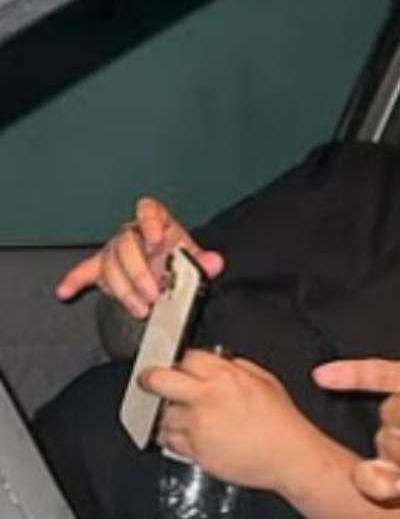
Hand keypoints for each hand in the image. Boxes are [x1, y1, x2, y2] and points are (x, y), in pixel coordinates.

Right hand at [56, 196, 223, 317]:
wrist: (169, 270)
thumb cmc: (179, 259)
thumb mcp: (196, 259)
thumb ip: (205, 261)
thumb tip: (214, 262)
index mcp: (158, 224)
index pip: (149, 210)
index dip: (149, 221)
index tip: (155, 238)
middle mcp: (133, 234)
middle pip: (126, 246)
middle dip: (139, 272)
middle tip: (153, 294)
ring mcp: (115, 250)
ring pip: (111, 265)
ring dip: (124, 289)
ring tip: (140, 308)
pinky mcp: (102, 268)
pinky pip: (85, 272)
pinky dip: (75, 281)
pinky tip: (66, 291)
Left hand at [141, 349, 318, 491]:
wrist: (289, 456)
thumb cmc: (282, 423)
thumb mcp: (267, 381)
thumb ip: (239, 367)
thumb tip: (221, 363)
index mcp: (227, 377)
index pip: (187, 357)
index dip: (184, 363)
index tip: (183, 369)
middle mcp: (208, 398)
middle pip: (159, 380)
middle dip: (150, 379)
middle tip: (150, 382)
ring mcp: (198, 425)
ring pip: (162, 414)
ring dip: (168, 414)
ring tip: (183, 417)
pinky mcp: (195, 450)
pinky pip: (168, 440)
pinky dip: (172, 437)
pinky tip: (187, 435)